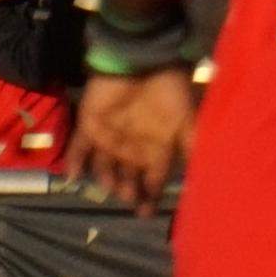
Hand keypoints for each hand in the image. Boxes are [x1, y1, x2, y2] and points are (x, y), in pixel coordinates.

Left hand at [70, 68, 196, 212]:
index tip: (146, 213)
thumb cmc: (168, 93)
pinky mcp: (89, 126)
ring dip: (105, 179)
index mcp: (157, 148)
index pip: (154, 178)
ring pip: (103, 167)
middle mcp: (132, 147)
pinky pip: (78, 148)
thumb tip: (203, 178)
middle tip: (128, 196)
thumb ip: (191, 149)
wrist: (143, 62)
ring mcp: (109, 138)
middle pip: (128, 176)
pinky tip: (73, 176)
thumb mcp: (187, 122)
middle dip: (128, 190)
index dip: (151, 196)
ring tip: (110, 186)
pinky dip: (74, 162)